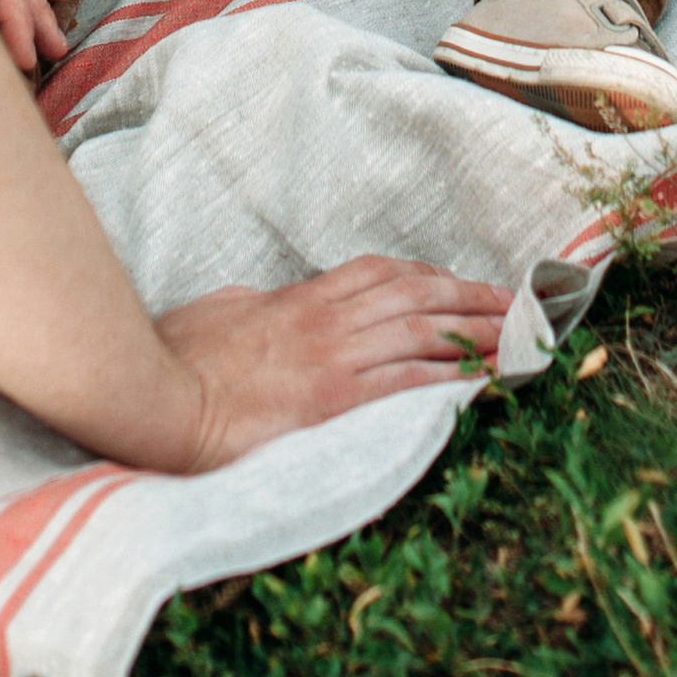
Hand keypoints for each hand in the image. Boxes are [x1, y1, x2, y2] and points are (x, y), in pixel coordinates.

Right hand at [155, 256, 511, 468]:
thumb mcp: (219, 311)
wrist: (160, 398)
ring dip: (476, 334)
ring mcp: (333, 358)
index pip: (381, 275)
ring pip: (423, 331)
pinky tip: (481, 383)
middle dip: (472, 298)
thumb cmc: (177, 357)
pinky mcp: (334, 402)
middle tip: (516, 306)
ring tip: (516, 340)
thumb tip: (262, 301)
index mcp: (301, 299)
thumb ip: (251, 304)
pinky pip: (407, 383)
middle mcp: (327, 320)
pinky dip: (449, 378)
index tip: (462, 284)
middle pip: (417, 295)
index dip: (430, 277)